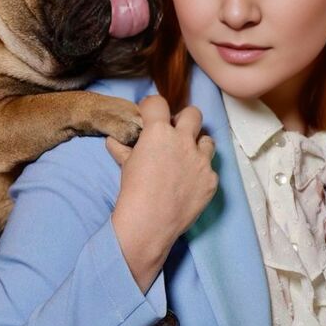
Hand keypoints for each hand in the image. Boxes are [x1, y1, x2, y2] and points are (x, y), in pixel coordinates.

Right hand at [107, 95, 217, 292]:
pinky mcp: (211, 179)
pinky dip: (201, 173)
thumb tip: (114, 141)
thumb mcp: (126, 166)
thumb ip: (123, 149)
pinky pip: (210, 169)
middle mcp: (184, 140)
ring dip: (197, 145)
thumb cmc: (133, 191)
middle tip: (175, 133)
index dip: (152, 107)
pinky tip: (190, 183)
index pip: (158, 103)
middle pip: (193, 113)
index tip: (150, 115)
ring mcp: (201, 160)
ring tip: (187, 158)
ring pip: (208, 139)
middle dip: (184, 120)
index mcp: (159, 132)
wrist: (149, 222)